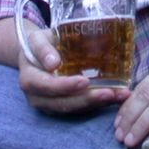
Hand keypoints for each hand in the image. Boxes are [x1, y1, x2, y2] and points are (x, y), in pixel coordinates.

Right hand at [15, 29, 129, 114]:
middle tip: (110, 92)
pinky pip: (82, 108)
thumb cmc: (39, 44)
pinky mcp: (65, 106)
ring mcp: (51, 105)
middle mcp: (38, 98)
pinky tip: (118, 96)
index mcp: (30, 80)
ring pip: (75, 109)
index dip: (66, 86)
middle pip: (64, 103)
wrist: (38, 53)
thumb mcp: (37, 39)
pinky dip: (101, 104)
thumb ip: (42, 48)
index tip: (84, 81)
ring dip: (98, 104)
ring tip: (119, 95)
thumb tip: (53, 63)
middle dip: (88, 100)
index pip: (48, 87)